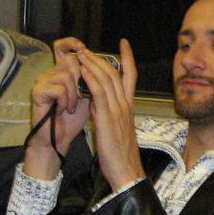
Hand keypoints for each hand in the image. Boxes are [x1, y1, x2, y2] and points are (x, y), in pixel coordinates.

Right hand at [24, 38, 92, 179]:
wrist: (60, 137)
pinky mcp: (38, 92)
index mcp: (64, 71)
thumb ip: (96, 79)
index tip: (83, 47)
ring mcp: (43, 81)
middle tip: (80, 97)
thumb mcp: (90, 94)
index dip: (72, 43)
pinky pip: (59, 88)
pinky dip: (65, 101)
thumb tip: (110, 64)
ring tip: (70, 107)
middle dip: (82, 79)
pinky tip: (63, 110)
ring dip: (74, 94)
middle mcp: (52, 72)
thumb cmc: (74, 117)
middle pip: (71, 60)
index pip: (63, 46)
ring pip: (67, 75)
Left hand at [80, 38, 142, 190]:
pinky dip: (92, 79)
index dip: (128, 58)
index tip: (123, 43)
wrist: (126, 171)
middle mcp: (125, 105)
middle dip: (102, 58)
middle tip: (89, 48)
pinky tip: (84, 71)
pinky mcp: (108, 118)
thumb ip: (109, 113)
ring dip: (94, 64)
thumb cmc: (121, 155)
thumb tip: (98, 104)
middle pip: (116, 73)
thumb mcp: (116, 129)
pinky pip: (99, 93)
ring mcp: (118, 111)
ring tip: (82, 54)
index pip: (130, 76)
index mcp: (129, 107)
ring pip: (107, 80)